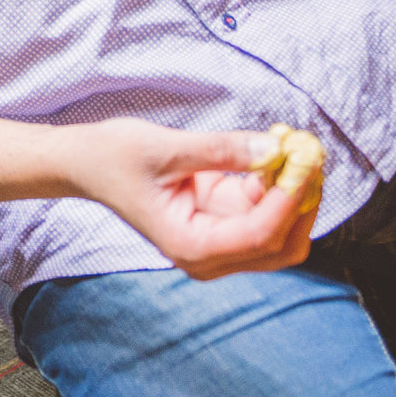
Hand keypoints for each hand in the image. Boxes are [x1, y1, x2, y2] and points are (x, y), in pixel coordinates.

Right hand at [63, 119, 316, 279]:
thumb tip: (275, 149)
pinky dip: (279, 181)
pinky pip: (266, 208)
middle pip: (281, 244)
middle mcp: (209, 255)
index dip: (288, 199)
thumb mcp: (165, 148)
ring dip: (295, 189)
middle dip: (301, 200)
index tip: (304, 158)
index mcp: (190, 247)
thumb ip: (221, 150)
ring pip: (281, 228)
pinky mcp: (223, 221)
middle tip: (309, 150)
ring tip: (294, 141)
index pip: (259, 235)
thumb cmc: (114, 157)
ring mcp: (219, 241)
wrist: (86, 162)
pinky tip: (277, 146)